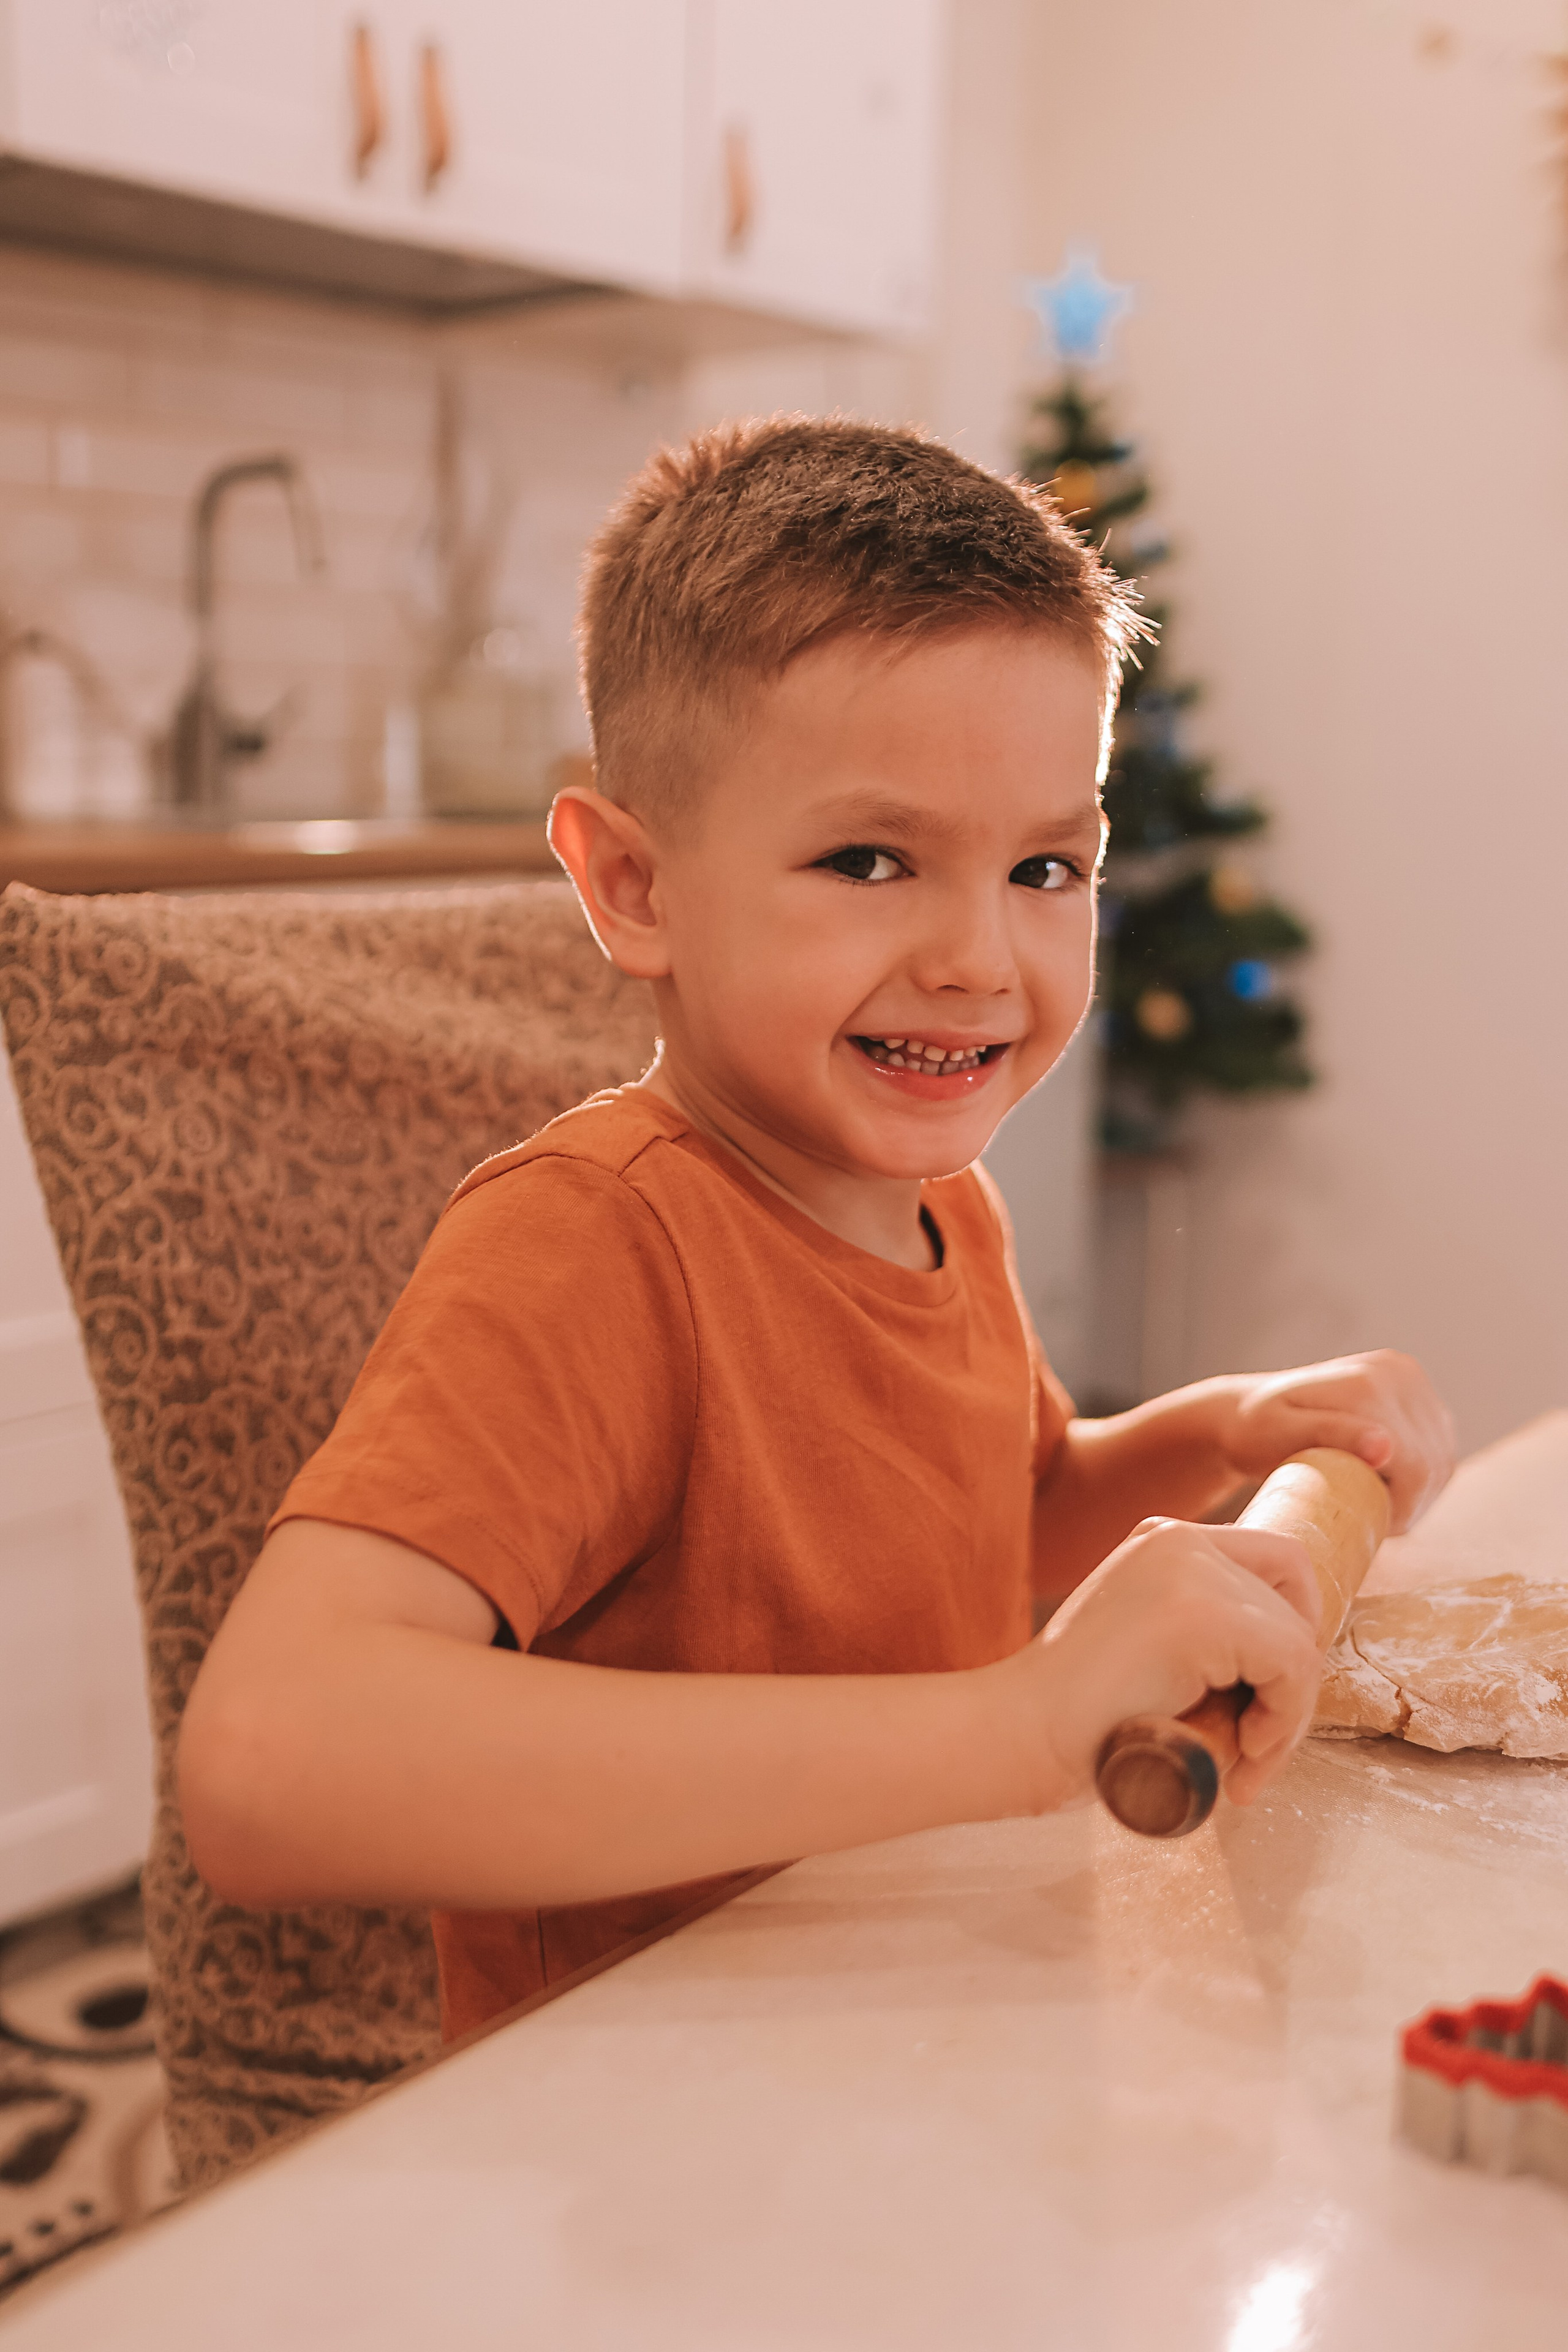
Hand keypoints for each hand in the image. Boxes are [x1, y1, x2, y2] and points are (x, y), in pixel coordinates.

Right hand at [1002, 1515, 1322, 1812]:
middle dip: (1294, 1677)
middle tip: (1258, 1742)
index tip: (1264, 1699)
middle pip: (1293, 1593)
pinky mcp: (1202, 1614)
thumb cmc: (1077, 1718)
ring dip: (1286, 1716)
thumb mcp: (1150, 1650)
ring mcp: (1190, 1570)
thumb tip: (1287, 1666)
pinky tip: (1241, 1756)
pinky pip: (1293, 1665)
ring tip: (1244, 1766)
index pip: (1275, 1563)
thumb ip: (1203, 1638)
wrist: (1016, 1734)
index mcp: (1162, 1541)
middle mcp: (1179, 1539)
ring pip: (1298, 1638)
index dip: (1292, 1629)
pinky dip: (1282, 1721)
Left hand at [1204, 1350, 1454, 1533]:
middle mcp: (1398, 1373)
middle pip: (1435, 1464)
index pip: (1417, 1466)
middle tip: (1368, 1520)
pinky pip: (1439, 1449)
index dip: (1400, 1509)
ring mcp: (1411, 1380)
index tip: (1368, 1525)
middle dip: (1408, 1504)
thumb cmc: (1255, 1431)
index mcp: (1370, 1382)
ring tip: (1372, 1503)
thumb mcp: (1280, 1435)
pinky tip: (1383, 1486)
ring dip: (1415, 1494)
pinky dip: (1419, 1479)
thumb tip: (1385, 1447)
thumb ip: (1331, 1434)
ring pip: (1442, 1460)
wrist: (1247, 1412)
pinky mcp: (1417, 1394)